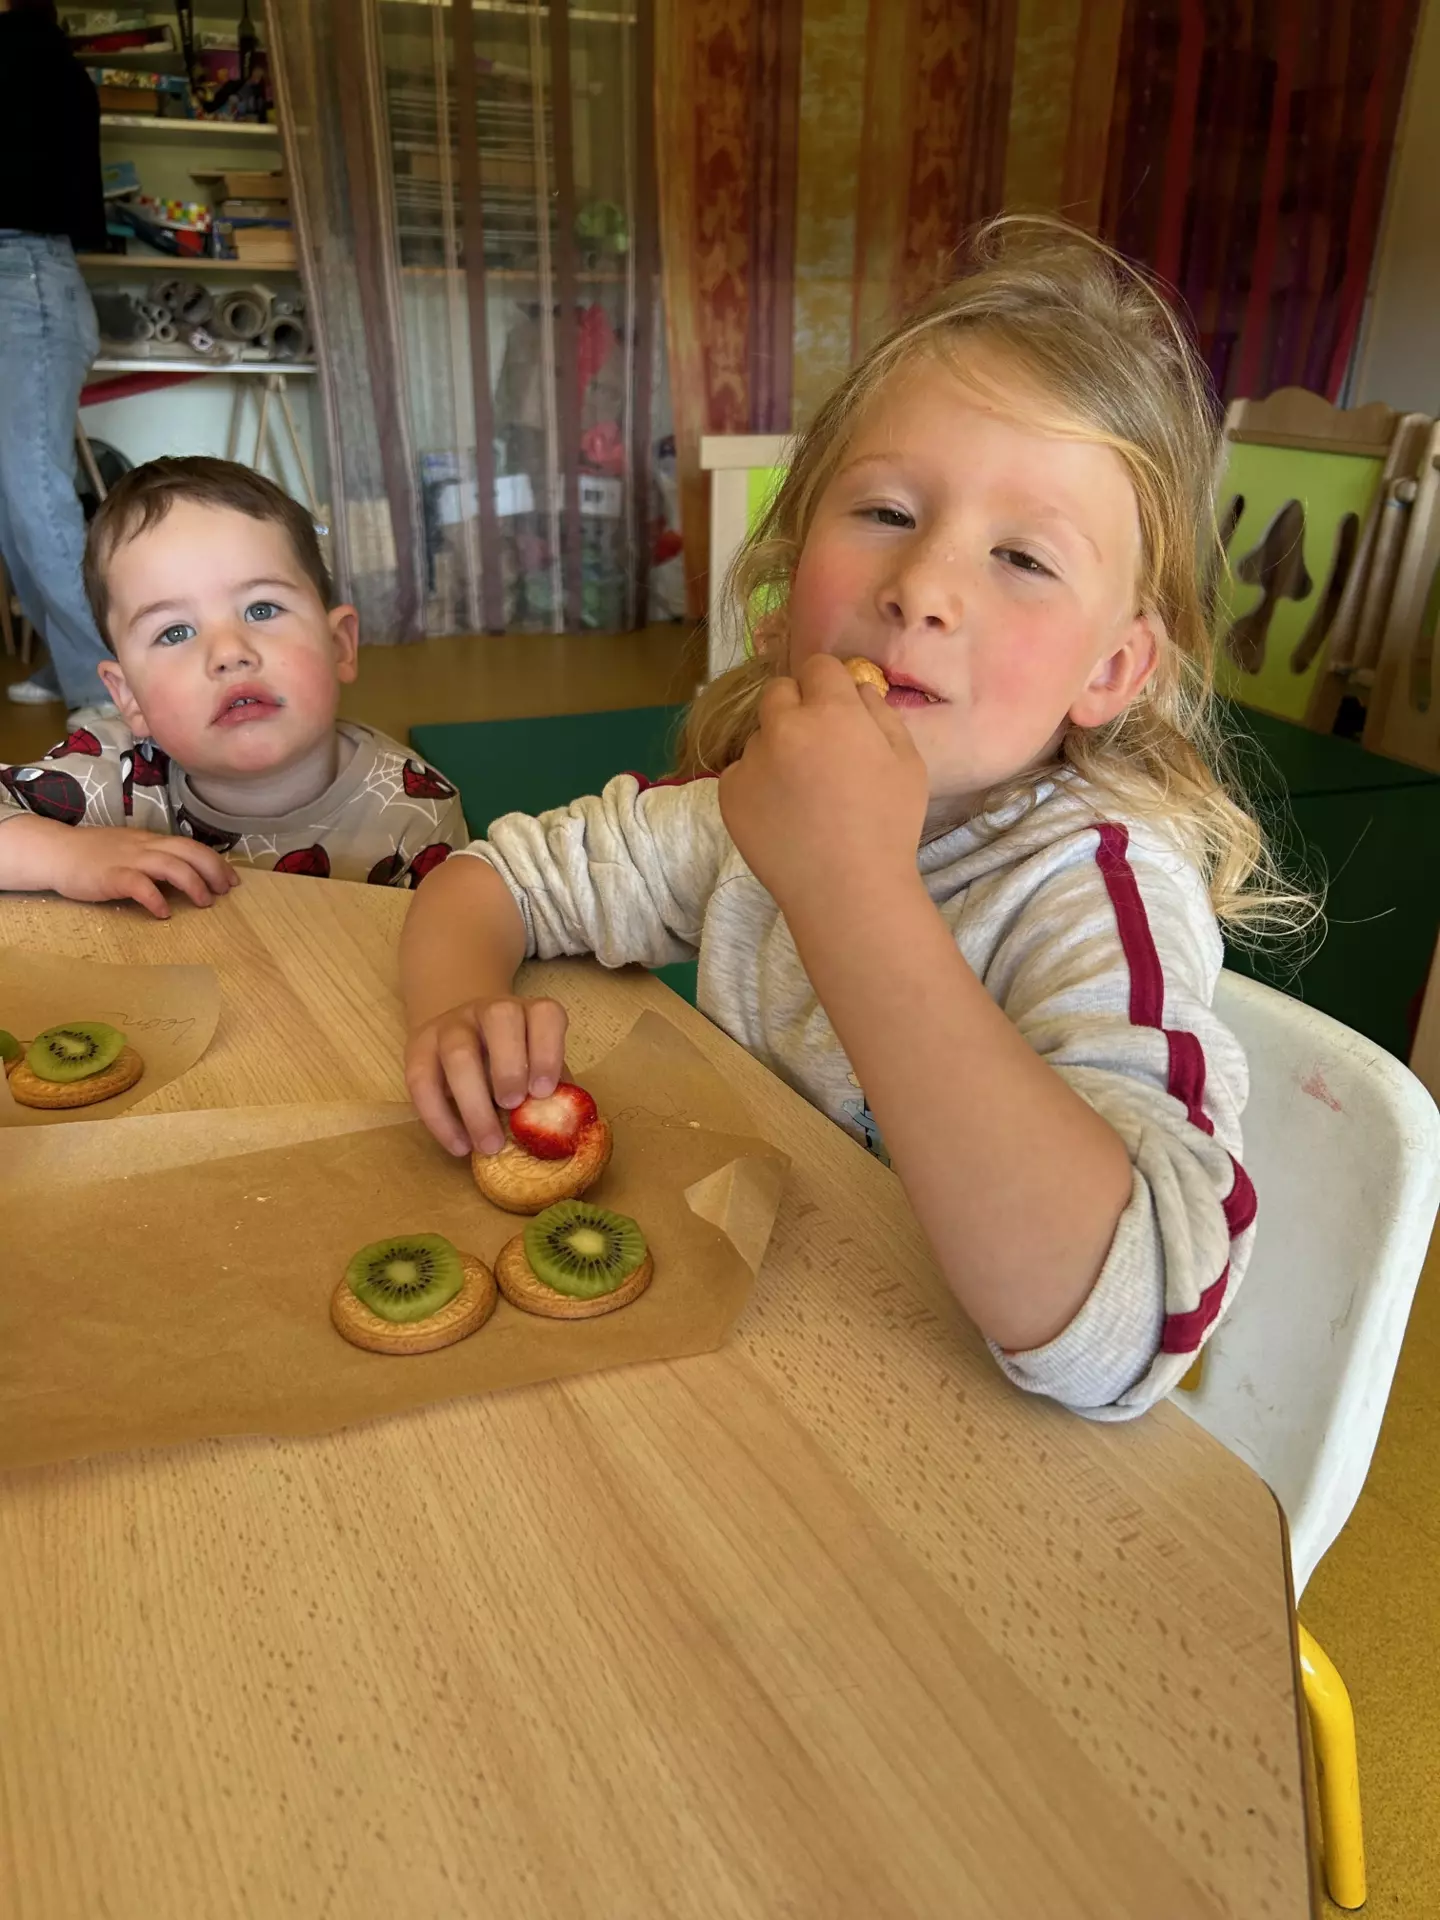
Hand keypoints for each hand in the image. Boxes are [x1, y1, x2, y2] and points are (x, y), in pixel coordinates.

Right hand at [52, 826, 238, 917]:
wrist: (55, 852)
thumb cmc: (93, 855)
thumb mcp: (130, 850)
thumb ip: (155, 859)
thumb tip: (184, 875)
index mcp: (150, 841)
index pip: (191, 845)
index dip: (215, 861)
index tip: (232, 879)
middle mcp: (144, 847)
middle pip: (188, 852)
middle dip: (213, 871)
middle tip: (226, 891)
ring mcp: (127, 860)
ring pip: (170, 865)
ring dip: (193, 884)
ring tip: (205, 903)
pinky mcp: (110, 876)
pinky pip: (139, 885)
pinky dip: (156, 899)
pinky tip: (164, 913)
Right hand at [405, 994, 568, 1156]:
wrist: (462, 1041)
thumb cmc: (512, 1065)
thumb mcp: (535, 1071)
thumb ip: (553, 1095)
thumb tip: (567, 1131)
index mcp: (528, 1014)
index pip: (544, 1014)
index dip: (547, 1049)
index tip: (544, 1091)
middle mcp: (490, 1010)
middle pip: (499, 1019)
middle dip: (509, 1066)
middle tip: (513, 1107)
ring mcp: (452, 1024)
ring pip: (457, 1050)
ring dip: (473, 1100)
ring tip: (489, 1143)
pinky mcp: (419, 1046)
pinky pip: (421, 1080)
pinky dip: (440, 1119)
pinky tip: (460, 1146)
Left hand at [718, 653, 927, 915]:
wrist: (847, 891)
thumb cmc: (889, 827)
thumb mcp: (908, 762)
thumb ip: (880, 714)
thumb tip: (856, 689)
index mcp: (832, 711)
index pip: (817, 667)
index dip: (828, 686)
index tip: (835, 709)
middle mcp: (784, 726)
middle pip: (779, 693)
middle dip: (796, 709)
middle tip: (817, 749)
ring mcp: (751, 760)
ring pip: (760, 737)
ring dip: (777, 751)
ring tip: (803, 796)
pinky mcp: (727, 793)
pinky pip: (742, 774)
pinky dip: (758, 786)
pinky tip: (783, 816)